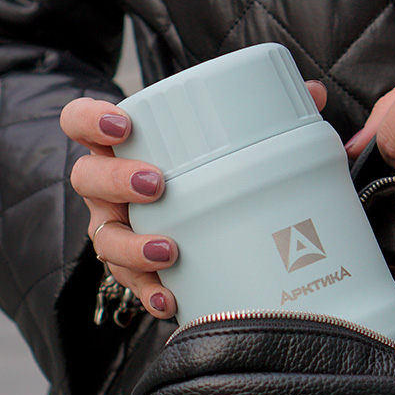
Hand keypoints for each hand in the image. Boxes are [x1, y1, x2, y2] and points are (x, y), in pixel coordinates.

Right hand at [62, 81, 326, 318]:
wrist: (194, 214)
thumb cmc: (198, 168)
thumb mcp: (221, 137)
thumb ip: (266, 112)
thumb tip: (314, 94)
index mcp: (122, 146)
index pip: (80, 121)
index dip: (90, 119)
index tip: (124, 125)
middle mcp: (109, 187)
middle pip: (87, 178)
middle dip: (117, 180)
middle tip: (156, 184)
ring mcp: (116, 227)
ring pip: (104, 238)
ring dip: (133, 245)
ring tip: (170, 250)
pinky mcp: (132, 268)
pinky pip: (130, 284)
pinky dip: (150, 292)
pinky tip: (171, 299)